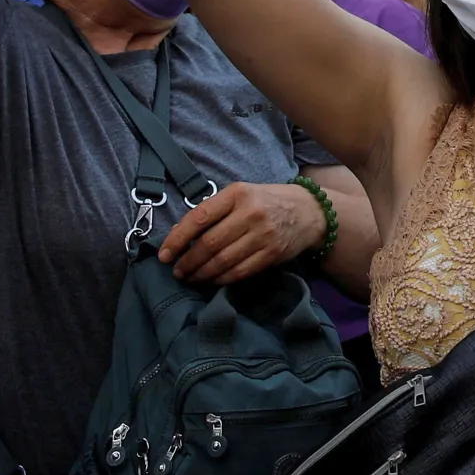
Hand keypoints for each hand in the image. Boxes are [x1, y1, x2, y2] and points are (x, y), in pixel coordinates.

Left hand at [155, 181, 324, 284]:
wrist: (309, 211)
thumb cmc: (267, 201)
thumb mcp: (241, 194)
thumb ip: (215, 211)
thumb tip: (179, 235)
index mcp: (237, 194)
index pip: (199, 218)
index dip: (177, 239)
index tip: (164, 255)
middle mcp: (250, 213)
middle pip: (209, 244)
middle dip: (188, 262)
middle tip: (177, 271)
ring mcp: (263, 235)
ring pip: (223, 261)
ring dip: (202, 274)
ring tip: (191, 278)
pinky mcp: (272, 254)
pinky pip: (240, 271)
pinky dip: (222, 279)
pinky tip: (213, 280)